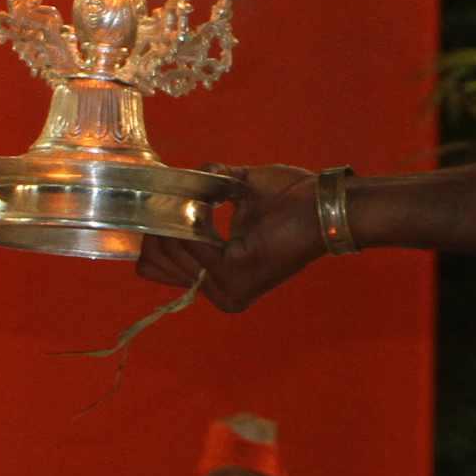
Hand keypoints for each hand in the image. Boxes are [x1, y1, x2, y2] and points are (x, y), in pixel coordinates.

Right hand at [135, 164, 326, 312]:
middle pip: (153, 261)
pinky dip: (193, 217)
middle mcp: (222, 294)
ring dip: (177, 217)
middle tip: (179, 199)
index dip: (152, 235)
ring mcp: (227, 289)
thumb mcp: (236, 194)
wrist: (323, 203)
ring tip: (201, 200)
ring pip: (167, 250)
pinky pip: (190, 242)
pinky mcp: (234, 274)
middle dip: (158, 225)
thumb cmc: (291, 199)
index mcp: (220, 282)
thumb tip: (174, 181)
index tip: (162, 207)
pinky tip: (210, 205)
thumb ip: (203, 193)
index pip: (155, 268)